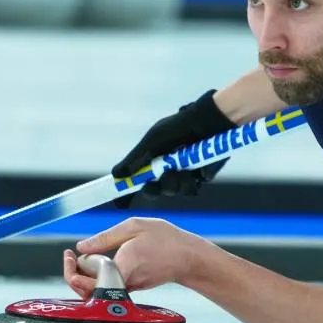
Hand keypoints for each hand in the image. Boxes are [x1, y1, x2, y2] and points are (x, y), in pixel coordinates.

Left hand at [63, 217, 205, 296]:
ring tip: (81, 257)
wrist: (189, 257)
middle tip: (69, 257)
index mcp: (124, 266)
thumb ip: (105, 237)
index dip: (72, 270)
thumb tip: (82, 247)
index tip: (68, 255)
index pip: (88, 281)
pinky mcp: (132, 287)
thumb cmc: (166, 240)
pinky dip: (98, 277)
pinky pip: (108, 286)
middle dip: (73, 275)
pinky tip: (97, 261)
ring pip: (97, 290)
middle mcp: (125, 282)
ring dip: (85, 276)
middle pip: (88, 290)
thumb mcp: (134, 227)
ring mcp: (129, 287)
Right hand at [111, 89, 235, 208]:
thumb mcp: (151, 141)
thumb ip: (134, 159)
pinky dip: (191, 181)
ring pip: (175, 192)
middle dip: (158, 187)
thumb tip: (116, 175)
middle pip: (158, 191)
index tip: (126, 199)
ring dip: (176, 183)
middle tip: (160, 178)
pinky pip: (192, 190)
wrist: (206, 123)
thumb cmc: (177, 127)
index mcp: (154, 162)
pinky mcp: (201, 177)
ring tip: (182, 168)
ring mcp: (185, 175)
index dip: (133, 192)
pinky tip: (194, 170)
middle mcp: (169, 170)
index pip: (141, 182)